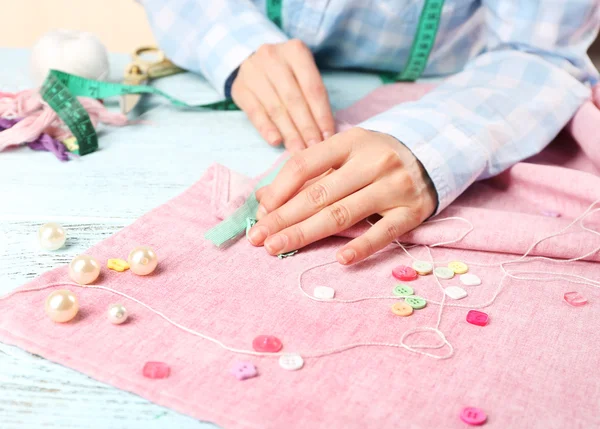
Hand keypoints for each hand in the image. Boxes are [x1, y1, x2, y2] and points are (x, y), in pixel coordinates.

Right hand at [231, 39, 334, 150]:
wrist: (252, 61)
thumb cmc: (286, 72)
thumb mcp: (302, 72)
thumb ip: (313, 96)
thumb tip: (326, 132)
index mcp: (295, 51)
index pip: (313, 88)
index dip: (322, 115)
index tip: (328, 137)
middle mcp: (273, 57)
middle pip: (294, 99)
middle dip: (306, 127)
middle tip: (314, 148)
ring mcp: (253, 71)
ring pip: (275, 107)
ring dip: (289, 133)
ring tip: (298, 150)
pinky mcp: (240, 87)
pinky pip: (255, 112)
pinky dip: (266, 128)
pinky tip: (276, 141)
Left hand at [247, 128, 437, 264]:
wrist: (433, 155)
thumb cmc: (377, 158)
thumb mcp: (345, 154)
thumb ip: (308, 174)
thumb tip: (263, 198)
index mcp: (351, 141)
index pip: (306, 164)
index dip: (279, 189)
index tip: (260, 211)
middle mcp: (373, 161)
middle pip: (319, 194)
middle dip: (283, 218)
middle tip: (258, 238)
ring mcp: (394, 186)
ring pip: (343, 214)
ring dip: (306, 233)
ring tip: (278, 248)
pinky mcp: (411, 211)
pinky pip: (383, 233)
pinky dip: (361, 246)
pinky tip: (339, 259)